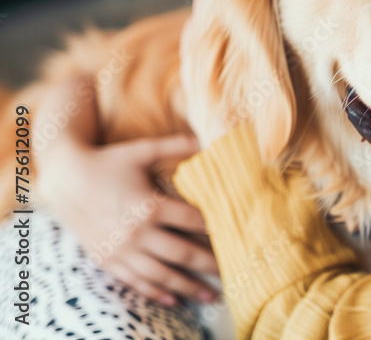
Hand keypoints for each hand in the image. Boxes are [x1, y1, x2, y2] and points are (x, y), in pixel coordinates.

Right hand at [35, 77, 218, 306]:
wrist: (64, 179)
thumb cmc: (108, 162)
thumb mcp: (142, 150)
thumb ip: (177, 146)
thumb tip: (209, 139)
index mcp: (149, 205)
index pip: (193, 221)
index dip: (217, 228)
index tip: (237, 235)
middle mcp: (136, 232)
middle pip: (183, 253)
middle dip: (210, 264)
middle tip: (233, 273)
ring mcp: (121, 249)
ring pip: (161, 274)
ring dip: (188, 287)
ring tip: (211, 296)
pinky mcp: (107, 259)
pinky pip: (135, 282)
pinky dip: (156, 293)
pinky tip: (174, 300)